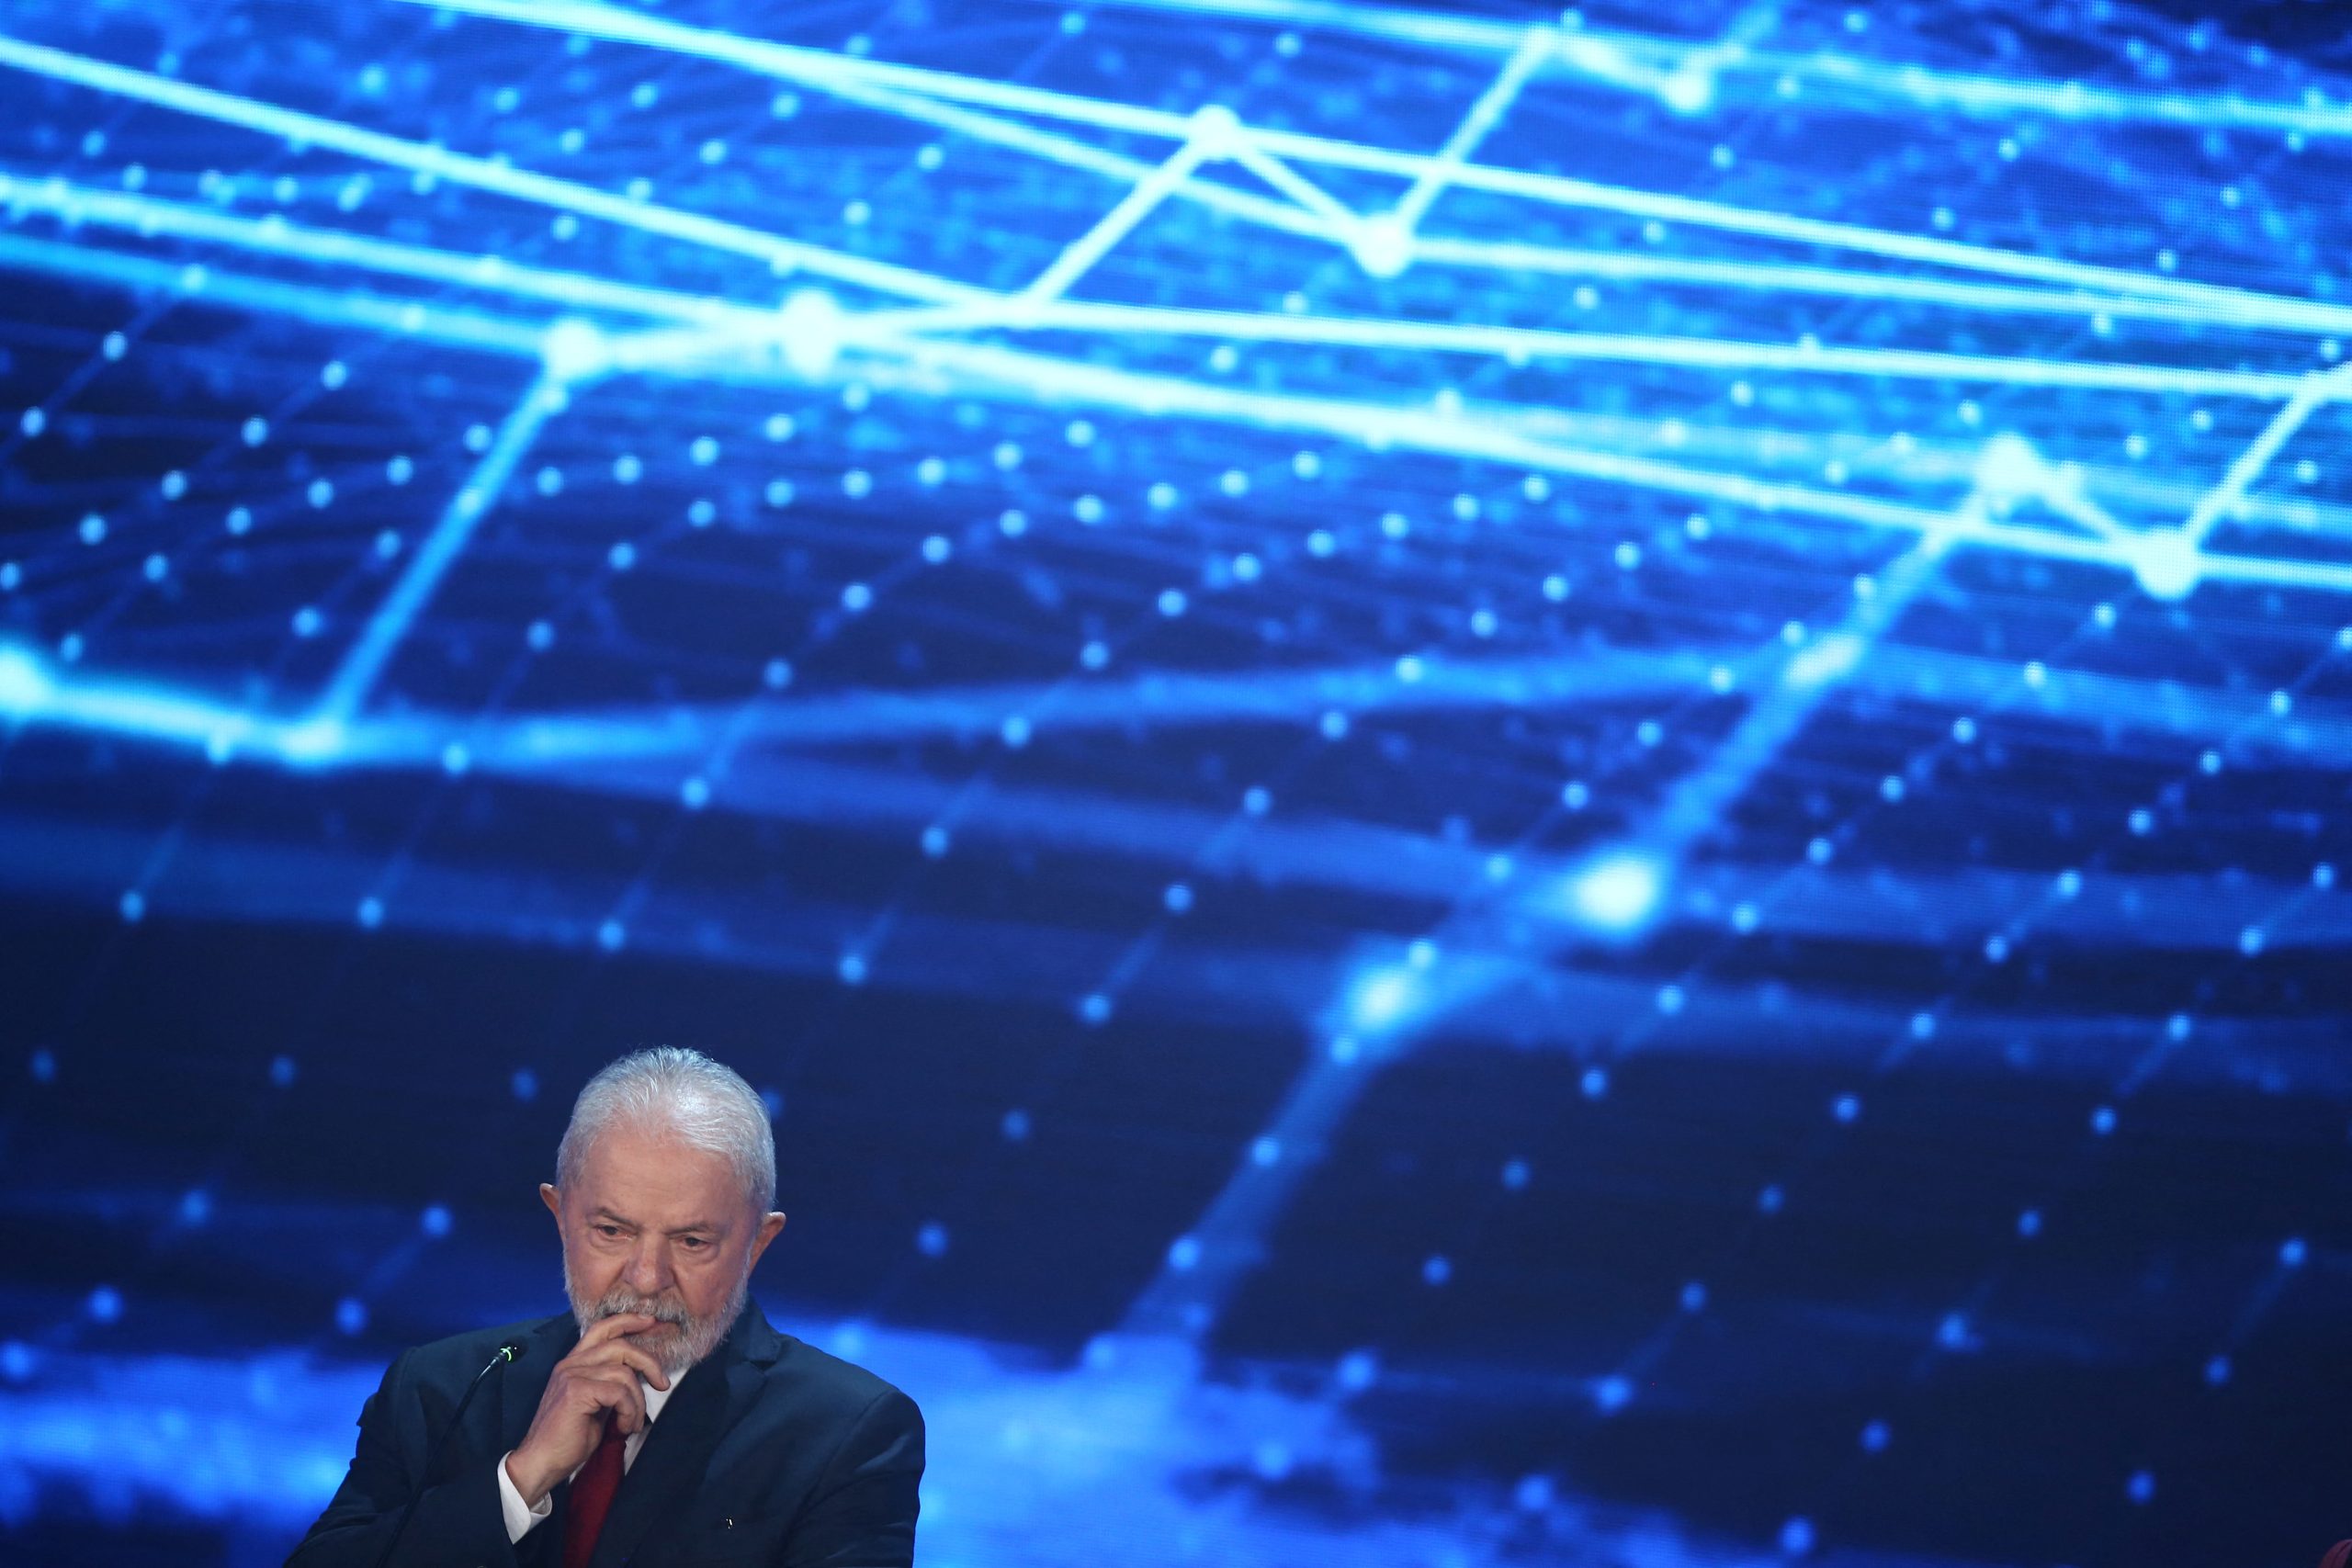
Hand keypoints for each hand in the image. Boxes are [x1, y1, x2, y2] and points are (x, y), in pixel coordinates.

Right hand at [503, 1313, 671, 1506]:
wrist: (541, 1462)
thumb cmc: (568, 1438)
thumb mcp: (595, 1404)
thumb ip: (610, 1384)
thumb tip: (640, 1374)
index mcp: (573, 1363)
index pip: (601, 1328)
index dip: (628, 1321)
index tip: (650, 1321)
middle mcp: (571, 1364)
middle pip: (620, 1345)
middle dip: (648, 1362)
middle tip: (662, 1383)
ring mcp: (572, 1375)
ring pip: (624, 1373)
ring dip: (638, 1401)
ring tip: (632, 1422)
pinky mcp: (576, 1391)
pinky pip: (619, 1393)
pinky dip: (629, 1411)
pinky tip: (624, 1427)